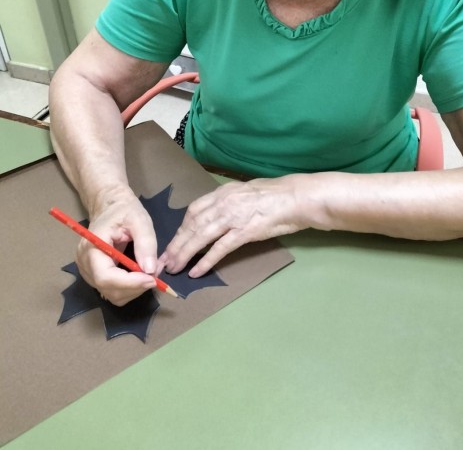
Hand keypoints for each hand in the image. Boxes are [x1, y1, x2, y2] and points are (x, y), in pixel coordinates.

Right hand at [76, 194, 158, 306]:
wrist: (110, 207)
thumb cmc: (124, 210)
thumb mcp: (139, 220)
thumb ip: (145, 243)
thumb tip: (150, 270)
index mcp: (91, 246)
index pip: (105, 276)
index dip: (129, 283)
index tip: (152, 279)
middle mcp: (84, 262)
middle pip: (108, 289)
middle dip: (135, 287)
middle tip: (155, 276)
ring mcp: (87, 271)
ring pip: (111, 294)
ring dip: (133, 290)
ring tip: (148, 274)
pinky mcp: (94, 275)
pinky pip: (111, 291)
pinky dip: (128, 289)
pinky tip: (139, 276)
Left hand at [160, 175, 311, 276]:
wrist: (297, 197)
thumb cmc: (277, 194)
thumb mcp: (247, 191)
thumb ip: (230, 201)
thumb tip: (219, 212)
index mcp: (223, 192)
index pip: (194, 211)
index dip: (181, 228)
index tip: (173, 241)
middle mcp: (223, 203)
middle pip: (192, 225)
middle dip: (176, 243)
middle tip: (164, 259)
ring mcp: (233, 217)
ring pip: (200, 237)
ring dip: (184, 254)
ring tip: (173, 268)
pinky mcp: (244, 232)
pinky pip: (219, 249)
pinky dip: (205, 261)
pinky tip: (196, 272)